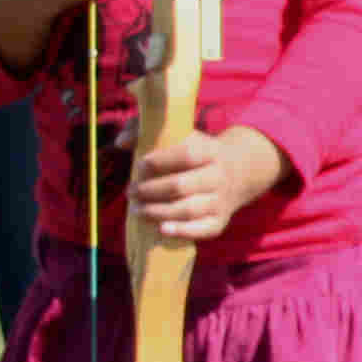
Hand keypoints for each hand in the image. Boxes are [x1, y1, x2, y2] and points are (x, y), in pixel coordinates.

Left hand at [130, 126, 283, 241]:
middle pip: (182, 186)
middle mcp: (219, 175)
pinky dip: (183, 231)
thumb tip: (121, 142)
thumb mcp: (179, 134)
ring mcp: (221, 200)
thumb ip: (147, 131)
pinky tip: (161, 229)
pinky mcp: (220, 220)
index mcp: (211, 151)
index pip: (187, 155)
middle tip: (130, 191)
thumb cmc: (196, 152)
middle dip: (150, 190)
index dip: (160, 161)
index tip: (140, 164)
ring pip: (189, 210)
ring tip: (137, 210)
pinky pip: (204, 229)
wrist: (239, 171)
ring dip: (157, 212)